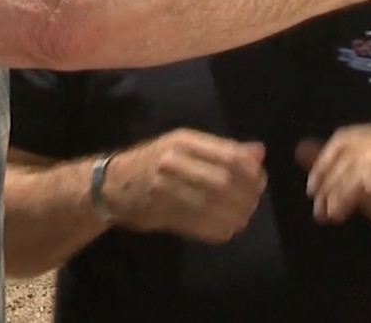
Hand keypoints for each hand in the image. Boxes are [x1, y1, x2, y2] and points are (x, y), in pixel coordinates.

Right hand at [102, 128, 266, 243]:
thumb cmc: (154, 162)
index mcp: (184, 141)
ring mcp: (165, 187)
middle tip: (253, 203)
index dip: (251, 172)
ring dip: (235, 215)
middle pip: (223, 181)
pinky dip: (218, 229)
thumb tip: (259, 152)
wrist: (111, 184)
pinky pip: (198, 224)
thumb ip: (223, 149)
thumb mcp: (185, 146)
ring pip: (213, 204)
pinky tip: (226, 228)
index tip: (259, 181)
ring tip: (242, 217)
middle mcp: (174, 161)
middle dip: (246, 196)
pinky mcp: (160, 212)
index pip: (229, 156)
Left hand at [296, 124, 370, 258]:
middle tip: (319, 210)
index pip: (343, 139)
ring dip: (341, 192)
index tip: (312, 190)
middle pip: (349, 153)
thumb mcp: (359, 188)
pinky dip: (364, 188)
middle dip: (329, 183)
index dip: (323, 163)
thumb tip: (300, 148)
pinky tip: (352, 205)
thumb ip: (334, 169)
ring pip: (361, 166)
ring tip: (333, 215)